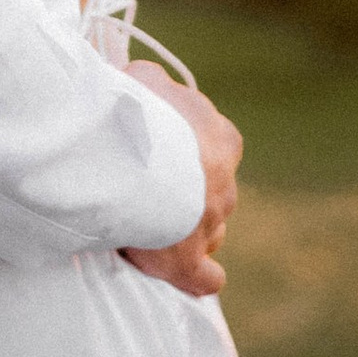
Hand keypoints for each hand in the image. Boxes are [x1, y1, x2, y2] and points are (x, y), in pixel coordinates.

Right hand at [118, 77, 240, 300]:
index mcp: (221, 138)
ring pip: (210, 230)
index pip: (214, 147)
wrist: (133, 162)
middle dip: (189, 195)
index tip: (159, 153)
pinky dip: (197, 277)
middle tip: (150, 192)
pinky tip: (187, 275)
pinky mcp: (189, 262)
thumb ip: (152, 83)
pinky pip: (205, 277)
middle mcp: (225, 182)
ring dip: (189, 231)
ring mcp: (211, 224)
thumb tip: (149, 86)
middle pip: (213, 192)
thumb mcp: (144, 79)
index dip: (187, 153)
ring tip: (153, 228)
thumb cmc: (139, 114)